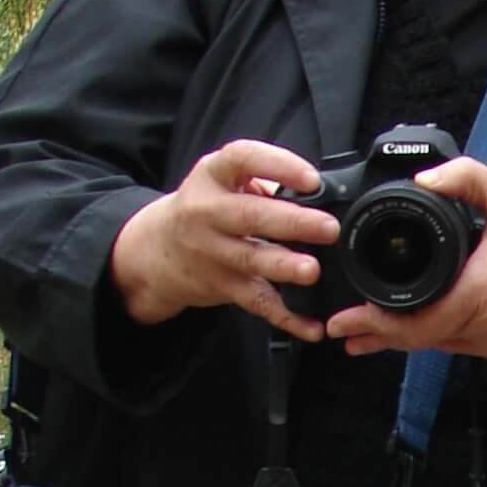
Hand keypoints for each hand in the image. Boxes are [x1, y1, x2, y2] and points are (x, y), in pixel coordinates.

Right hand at [110, 140, 338, 339]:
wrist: (157, 250)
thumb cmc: (204, 209)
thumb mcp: (221, 181)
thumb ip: (261, 182)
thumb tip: (317, 191)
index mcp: (212, 175)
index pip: (242, 159)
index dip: (278, 165)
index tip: (312, 179)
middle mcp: (206, 212)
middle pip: (250, 215)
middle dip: (292, 222)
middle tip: (328, 228)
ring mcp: (212, 252)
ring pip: (251, 260)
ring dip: (283, 266)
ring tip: (311, 270)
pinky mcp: (222, 286)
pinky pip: (257, 302)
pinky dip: (287, 317)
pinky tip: (312, 326)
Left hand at [324, 160, 486, 361]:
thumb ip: (463, 177)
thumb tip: (422, 178)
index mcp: (481, 292)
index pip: (418, 324)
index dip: (377, 325)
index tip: (345, 321)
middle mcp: (486, 326)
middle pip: (419, 340)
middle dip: (377, 334)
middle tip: (340, 328)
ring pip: (436, 345)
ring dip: (400, 339)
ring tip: (364, 334)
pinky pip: (456, 344)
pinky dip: (429, 336)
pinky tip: (408, 332)